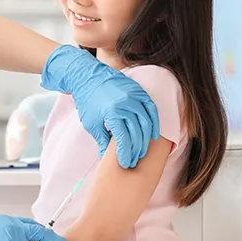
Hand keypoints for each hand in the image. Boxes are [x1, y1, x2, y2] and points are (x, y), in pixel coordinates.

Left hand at [41, 45, 158, 167]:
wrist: (87, 76)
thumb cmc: (87, 101)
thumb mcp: (91, 123)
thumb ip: (102, 140)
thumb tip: (106, 158)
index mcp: (112, 114)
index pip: (124, 140)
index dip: (125, 154)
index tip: (125, 164)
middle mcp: (125, 105)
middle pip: (137, 133)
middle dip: (136, 150)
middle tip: (134, 161)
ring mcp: (134, 96)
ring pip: (146, 123)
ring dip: (145, 140)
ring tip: (141, 152)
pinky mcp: (138, 90)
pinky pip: (151, 108)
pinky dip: (154, 122)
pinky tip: (153, 135)